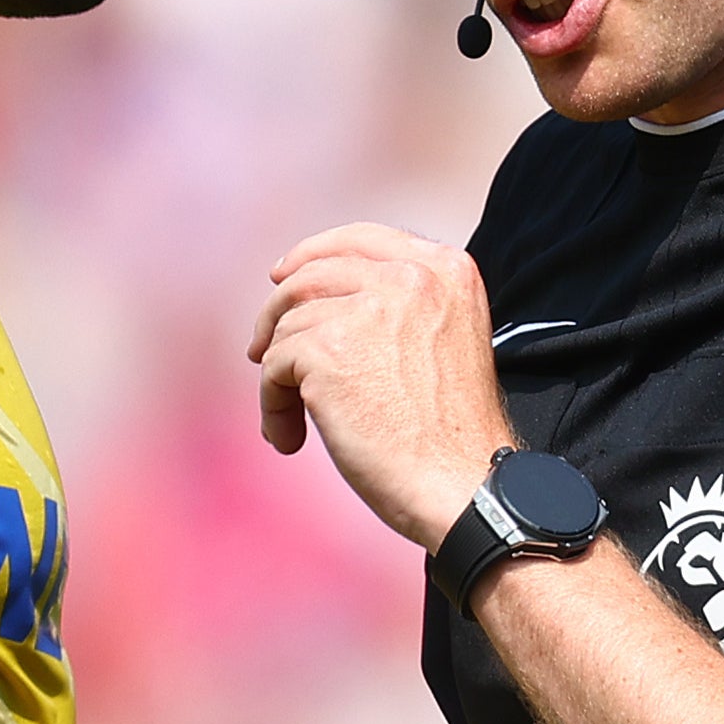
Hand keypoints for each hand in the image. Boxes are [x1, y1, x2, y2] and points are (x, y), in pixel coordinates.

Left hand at [249, 225, 511, 547]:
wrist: (463, 484)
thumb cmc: (453, 435)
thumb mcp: (445, 342)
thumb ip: (402, 309)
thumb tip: (318, 301)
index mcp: (446, 269)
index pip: (361, 239)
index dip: (313, 255)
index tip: (281, 276)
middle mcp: (410, 276)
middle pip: (311, 275)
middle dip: (278, 314)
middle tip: (260, 351)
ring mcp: (368, 308)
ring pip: (288, 327)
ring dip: (279, 377)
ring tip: (294, 421)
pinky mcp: (328, 348)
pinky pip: (273, 366)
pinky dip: (273, 404)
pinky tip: (291, 438)